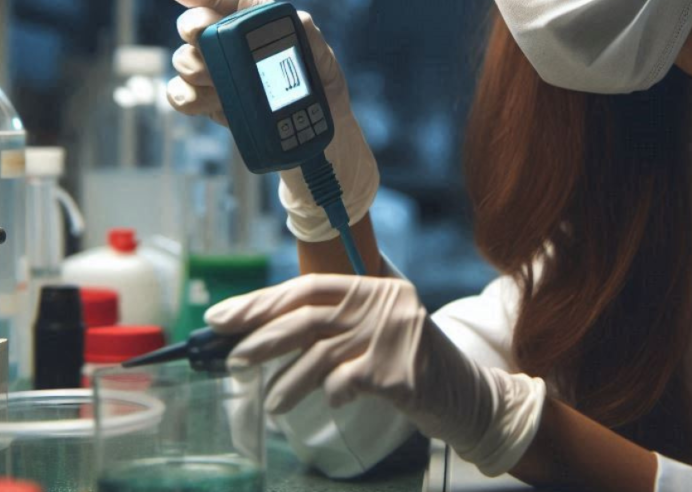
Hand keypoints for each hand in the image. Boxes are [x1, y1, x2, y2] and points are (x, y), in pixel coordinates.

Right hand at [167, 0, 379, 241]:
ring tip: (209, 79)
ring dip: (189, 65)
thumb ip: (312, 40)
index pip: (234, 3)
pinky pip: (184, 95)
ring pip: (187, 60)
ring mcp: (224, 78)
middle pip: (201, 28)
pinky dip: (182, 96)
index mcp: (266, 32)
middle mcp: (240, 51)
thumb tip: (299, 19)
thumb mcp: (326, 68)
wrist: (317, 150)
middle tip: (201, 39)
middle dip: (194, 29)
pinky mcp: (214, 106)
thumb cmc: (325, 101)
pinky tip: (195, 99)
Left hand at [204, 274, 546, 476]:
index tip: (225, 318)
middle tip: (231, 358)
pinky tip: (333, 403)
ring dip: (289, 382)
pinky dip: (333, 395)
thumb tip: (261, 333)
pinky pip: (346, 383)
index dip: (263, 302)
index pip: (310, 287)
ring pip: (321, 355)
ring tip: (273, 402)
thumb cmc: (408, 364)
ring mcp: (394, 336)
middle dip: (263, 337)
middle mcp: (385, 304)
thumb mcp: (374, 332)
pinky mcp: (398, 372)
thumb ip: (334, 326)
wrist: (466, 395)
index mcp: (376, 287)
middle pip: (309, 316)